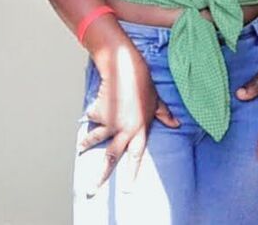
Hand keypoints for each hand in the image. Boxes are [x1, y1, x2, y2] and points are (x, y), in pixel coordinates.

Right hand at [78, 47, 179, 195]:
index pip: (136, 156)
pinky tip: (95, 104)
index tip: (126, 190)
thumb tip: (176, 123)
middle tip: (92, 189)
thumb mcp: (155, 98)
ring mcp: (110, 123)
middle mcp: (124, 129)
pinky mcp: (99, 113)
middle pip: (111, 157)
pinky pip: (92, 116)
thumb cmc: (142, 81)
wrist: (123, 67)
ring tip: (81, 148)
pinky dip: (92, 112)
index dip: (131, 174)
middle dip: (101, 175)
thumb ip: (163, 113)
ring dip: (86, 143)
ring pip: (95, 139)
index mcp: (140, 129)